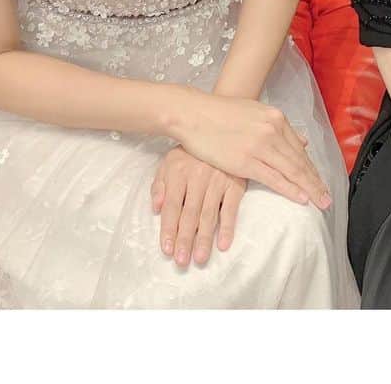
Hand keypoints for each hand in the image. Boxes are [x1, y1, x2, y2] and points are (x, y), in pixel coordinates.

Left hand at [151, 146, 245, 267]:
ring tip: (199, 258)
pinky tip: (223, 243)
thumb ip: (159, 184)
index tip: (166, 249)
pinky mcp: (235, 182)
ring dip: (203, 238)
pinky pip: (231, 208)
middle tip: (181, 260)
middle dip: (184, 239)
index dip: (168, 229)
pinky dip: (228, 227)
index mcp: (178, 171)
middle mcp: (197, 176)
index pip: (171, 206)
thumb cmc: (191, 152)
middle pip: (189, 214)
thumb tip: (155, 208)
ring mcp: (218, 179)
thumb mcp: (169, 162)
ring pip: (208, 214)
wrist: (220, 130)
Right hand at [172, 89, 330, 209]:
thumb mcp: (255, 112)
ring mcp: (260, 145)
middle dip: (316, 182)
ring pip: (292, 171)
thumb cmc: (221, 113)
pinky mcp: (245, 160)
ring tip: (321, 202)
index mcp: (276, 118)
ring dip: (309, 189)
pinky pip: (274, 178)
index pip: (299, 149)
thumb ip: (278, 127)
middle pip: (300, 161)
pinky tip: (302, 198)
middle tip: (328, 198)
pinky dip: (290, 189)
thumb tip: (303, 141)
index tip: (321, 182)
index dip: (311, 168)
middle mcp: (273, 130)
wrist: (194, 113)